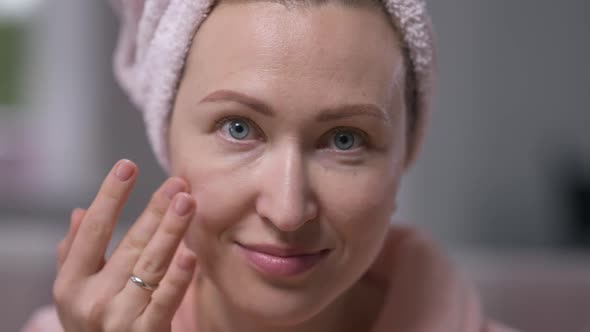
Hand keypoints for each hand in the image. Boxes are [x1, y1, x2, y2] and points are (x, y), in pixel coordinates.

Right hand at [53, 159, 196, 331]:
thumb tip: (78, 211)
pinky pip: (165, 301)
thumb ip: (75, 254)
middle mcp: (91, 300)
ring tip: (187, 202)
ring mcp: (118, 319)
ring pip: (150, 265)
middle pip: (130, 244)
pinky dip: (177, 279)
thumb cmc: (94, 324)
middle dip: (155, 210)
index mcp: (71, 284)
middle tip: (177, 182)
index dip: (110, 196)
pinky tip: (191, 255)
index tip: (127, 166)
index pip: (92, 231)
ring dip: (170, 231)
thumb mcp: (75, 293)